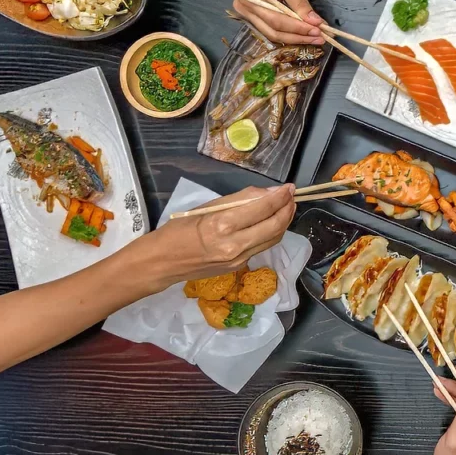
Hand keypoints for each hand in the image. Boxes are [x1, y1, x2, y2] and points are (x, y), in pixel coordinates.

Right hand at [136, 185, 296, 289]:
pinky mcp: (239, 267)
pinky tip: (272, 222)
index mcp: (222, 225)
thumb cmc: (179, 230)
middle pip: (274, 226)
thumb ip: (239, 201)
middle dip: (288, 209)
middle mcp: (234, 245)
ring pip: (273, 238)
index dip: (279, 196)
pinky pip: (262, 247)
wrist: (162, 263)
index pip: (262, 208)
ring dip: (284, 222)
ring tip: (287, 207)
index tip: (289, 187)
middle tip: (292, 196)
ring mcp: (238, 259)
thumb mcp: (207, 208)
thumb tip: (266, 193)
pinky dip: (271, 233)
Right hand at [233, 0, 324, 44]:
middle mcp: (245, 11)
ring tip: (315, 37)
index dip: (299, 29)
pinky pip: (272, 27)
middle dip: (299, 37)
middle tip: (320, 38)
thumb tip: (315, 22)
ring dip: (295, 37)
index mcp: (250, 1)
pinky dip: (289, 31)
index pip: (278, 22)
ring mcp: (247, 14)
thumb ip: (300, 3)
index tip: (319, 32)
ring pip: (273, 33)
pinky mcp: (254, 14)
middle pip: (274, 32)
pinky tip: (303, 32)